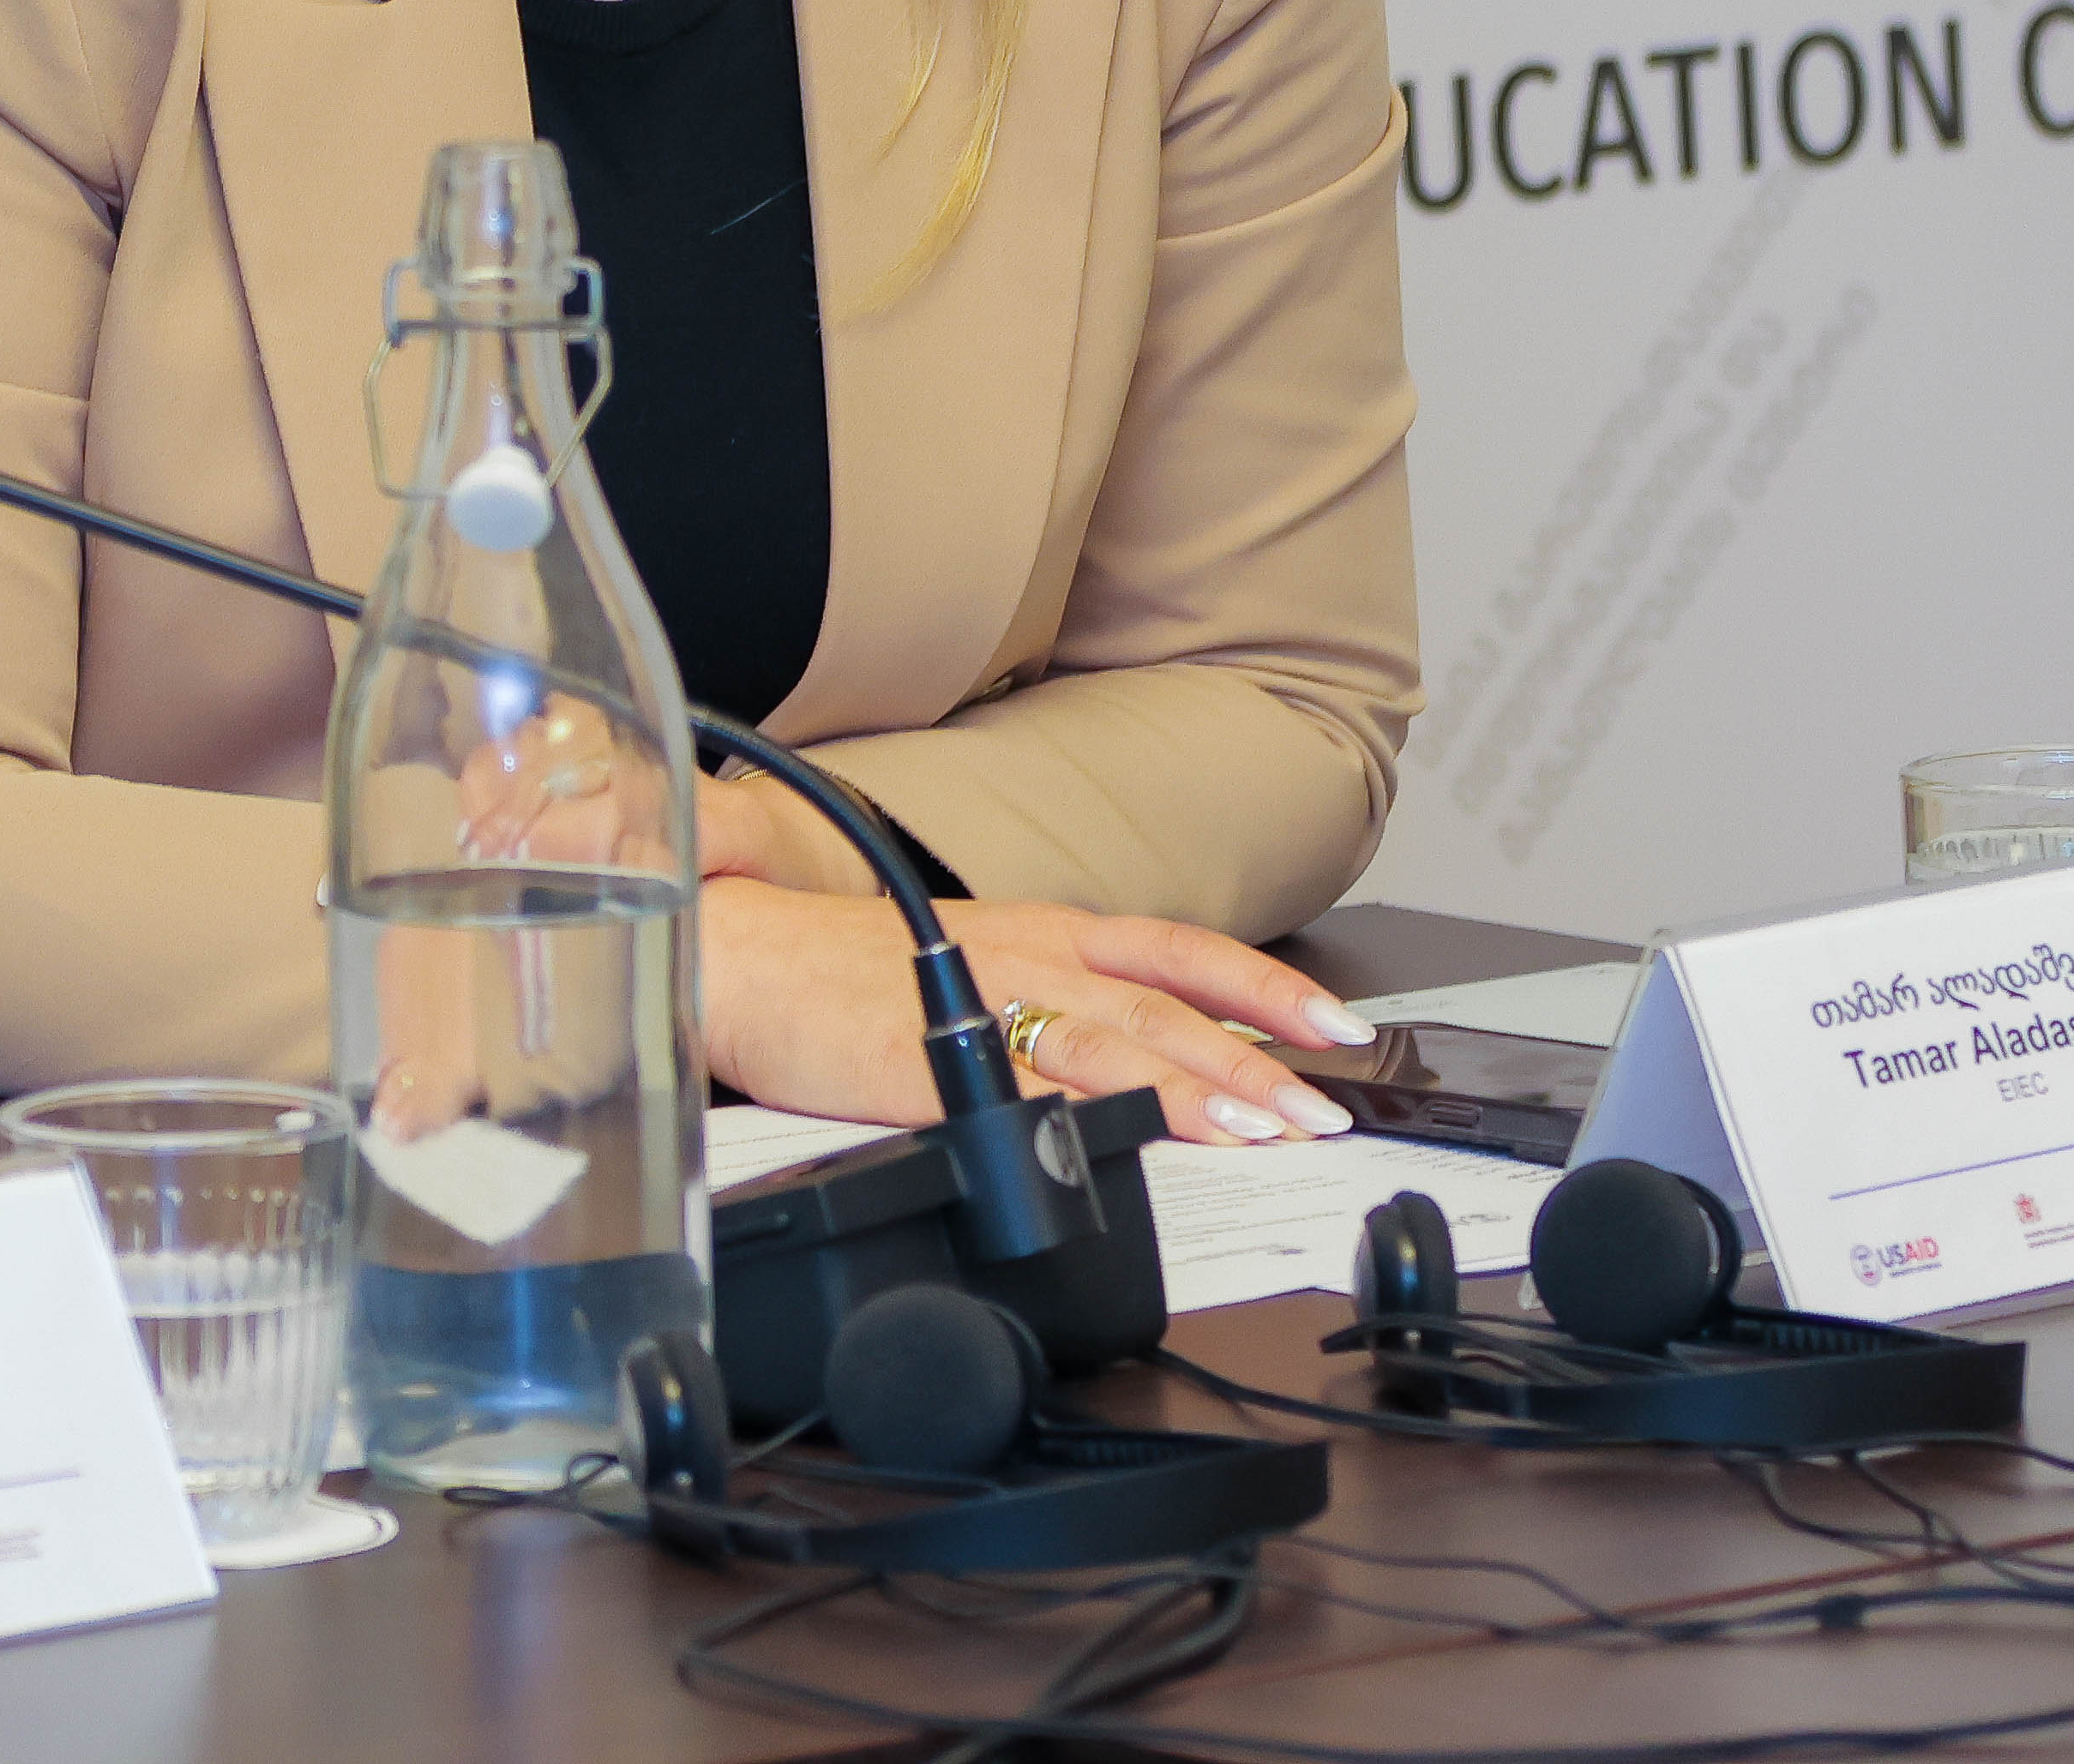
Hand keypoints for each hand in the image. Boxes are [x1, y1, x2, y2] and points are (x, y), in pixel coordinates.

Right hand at [703, 878, 1373, 1145]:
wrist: (738, 957)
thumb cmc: (836, 971)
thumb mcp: (966, 963)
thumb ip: (1049, 1003)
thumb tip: (1140, 1059)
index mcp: (1042, 929)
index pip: (1179, 949)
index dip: (1264, 984)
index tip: (1335, 1025)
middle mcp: (1029, 955)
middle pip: (1166, 1003)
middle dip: (1258, 1056)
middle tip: (1327, 1106)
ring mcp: (985, 1005)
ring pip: (1115, 1041)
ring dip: (1200, 1085)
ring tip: (1269, 1128)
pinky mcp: (937, 1058)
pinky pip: (1034, 1088)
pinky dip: (1098, 1115)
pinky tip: (1143, 1144)